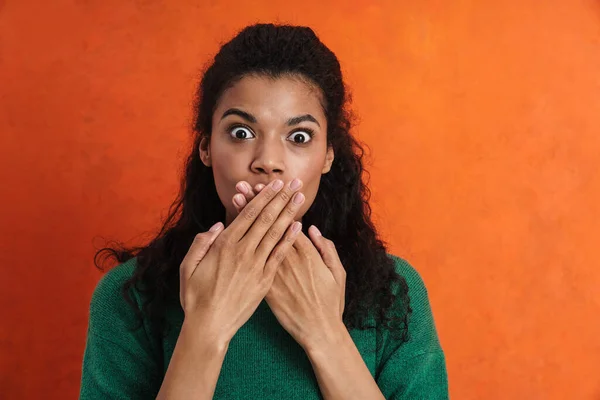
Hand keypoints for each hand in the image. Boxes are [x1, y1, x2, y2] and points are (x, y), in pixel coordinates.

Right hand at [179, 179, 304, 343]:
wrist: (209, 327)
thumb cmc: (195, 297)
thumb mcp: (188, 267)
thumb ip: (201, 243)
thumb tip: (217, 225)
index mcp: (224, 245)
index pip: (248, 214)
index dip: (263, 197)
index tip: (274, 183)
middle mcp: (242, 252)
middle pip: (266, 219)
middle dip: (281, 198)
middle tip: (294, 182)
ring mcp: (255, 266)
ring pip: (275, 233)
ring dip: (289, 213)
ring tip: (300, 197)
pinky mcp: (265, 281)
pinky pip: (279, 256)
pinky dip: (289, 240)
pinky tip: (299, 226)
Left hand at [232, 181, 346, 349]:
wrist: (317, 331)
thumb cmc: (330, 302)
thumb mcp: (337, 273)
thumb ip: (326, 250)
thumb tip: (312, 230)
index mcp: (305, 253)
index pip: (286, 221)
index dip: (275, 203)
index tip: (266, 187)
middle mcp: (286, 258)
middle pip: (267, 224)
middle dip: (255, 203)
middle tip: (243, 185)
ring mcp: (273, 271)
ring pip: (255, 238)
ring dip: (244, 217)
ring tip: (235, 198)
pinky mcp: (264, 285)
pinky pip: (250, 259)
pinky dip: (241, 244)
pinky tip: (232, 230)